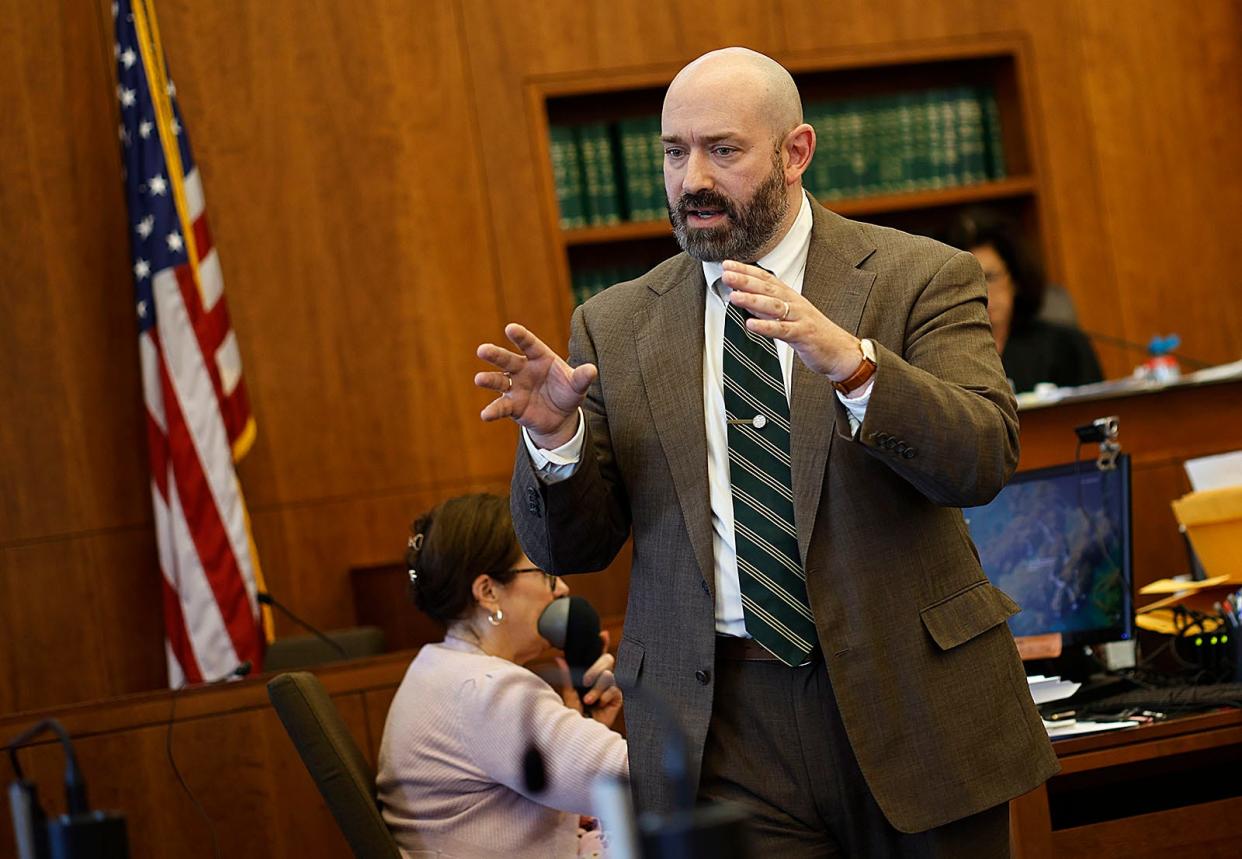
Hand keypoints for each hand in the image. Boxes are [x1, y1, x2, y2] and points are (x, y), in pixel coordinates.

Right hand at [475, 323, 597, 448]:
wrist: (560, 417)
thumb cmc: (567, 392)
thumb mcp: (577, 385)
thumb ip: (582, 377)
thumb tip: (592, 370)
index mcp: (539, 357)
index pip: (528, 344)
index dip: (520, 336)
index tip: (510, 329)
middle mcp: (523, 369)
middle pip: (507, 360)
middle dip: (495, 355)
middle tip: (482, 350)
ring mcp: (515, 387)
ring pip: (498, 381)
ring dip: (488, 380)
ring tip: (479, 379)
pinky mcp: (512, 406)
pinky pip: (501, 407)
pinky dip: (493, 411)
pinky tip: (485, 415)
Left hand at [556, 631, 622, 728]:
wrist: (582, 732)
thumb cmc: (574, 715)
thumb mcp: (569, 694)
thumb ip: (567, 677)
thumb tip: (559, 657)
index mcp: (590, 675)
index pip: (597, 655)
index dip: (602, 643)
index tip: (602, 634)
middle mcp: (602, 679)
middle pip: (607, 660)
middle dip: (596, 668)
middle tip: (586, 681)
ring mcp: (610, 688)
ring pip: (609, 675)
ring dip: (597, 688)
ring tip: (588, 700)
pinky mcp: (618, 698)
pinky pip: (615, 689)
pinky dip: (606, 695)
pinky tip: (600, 703)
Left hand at [721, 260, 863, 379]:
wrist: (840, 350)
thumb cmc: (812, 332)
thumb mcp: (787, 316)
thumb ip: (766, 308)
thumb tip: (744, 299)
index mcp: (789, 296)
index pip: (765, 279)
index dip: (746, 271)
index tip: (727, 265)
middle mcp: (794, 303)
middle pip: (768, 289)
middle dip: (746, 280)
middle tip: (727, 274)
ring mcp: (799, 318)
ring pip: (774, 307)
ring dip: (753, 300)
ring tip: (734, 296)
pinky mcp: (803, 335)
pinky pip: (783, 330)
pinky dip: (766, 327)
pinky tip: (751, 325)